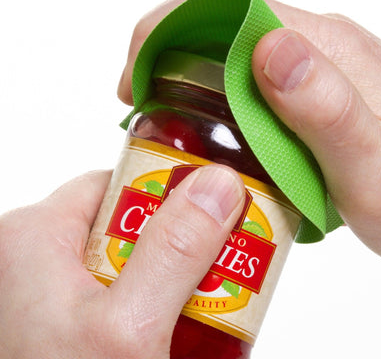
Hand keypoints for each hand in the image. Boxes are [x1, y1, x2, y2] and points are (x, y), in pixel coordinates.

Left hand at [0, 166, 244, 357]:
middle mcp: (29, 256)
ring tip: (193, 308)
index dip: (168, 195)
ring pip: (120, 259)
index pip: (116, 183)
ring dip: (163, 279)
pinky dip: (142, 304)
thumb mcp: (129, 329)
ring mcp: (37, 291)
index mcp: (32, 235)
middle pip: (123, 222)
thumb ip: (176, 250)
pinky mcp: (50, 318)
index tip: (208, 216)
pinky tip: (163, 329)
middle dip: (173, 245)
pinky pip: (108, 292)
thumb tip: (218, 185)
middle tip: (212, 273)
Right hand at [118, 0, 380, 271]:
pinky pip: (253, 70)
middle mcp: (319, 44)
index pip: (226, 5)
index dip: (166, 30)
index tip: (137, 80)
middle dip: (165, 49)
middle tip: (140, 103)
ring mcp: (318, 62)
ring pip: (233, 45)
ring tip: (166, 117)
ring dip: (187, 70)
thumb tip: (270, 50)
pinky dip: (215, 88)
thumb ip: (326, 110)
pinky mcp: (318, 84)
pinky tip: (211, 124)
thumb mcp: (374, 170)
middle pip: (221, 19)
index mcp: (326, 51)